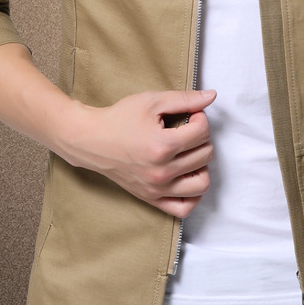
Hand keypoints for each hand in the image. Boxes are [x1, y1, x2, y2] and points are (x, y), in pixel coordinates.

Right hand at [56, 89, 216, 217]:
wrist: (91, 140)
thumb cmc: (120, 118)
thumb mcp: (152, 101)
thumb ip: (185, 99)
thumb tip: (212, 96)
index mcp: (163, 146)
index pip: (203, 133)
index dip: (201, 118)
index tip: (191, 115)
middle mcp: (162, 172)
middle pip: (205, 155)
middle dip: (202, 138)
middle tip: (188, 130)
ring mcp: (157, 189)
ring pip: (202, 183)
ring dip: (202, 165)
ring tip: (189, 153)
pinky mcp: (151, 198)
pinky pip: (184, 208)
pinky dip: (193, 194)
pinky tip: (187, 176)